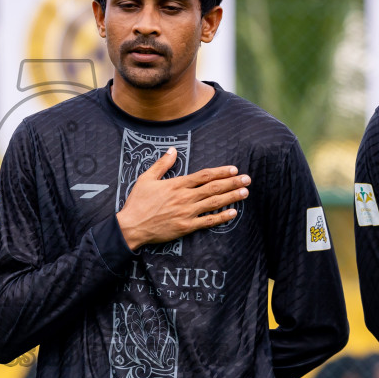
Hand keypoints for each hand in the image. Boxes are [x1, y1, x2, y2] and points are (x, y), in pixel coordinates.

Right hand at [115, 148, 248, 249]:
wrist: (131, 227)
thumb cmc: (138, 202)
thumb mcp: (146, 179)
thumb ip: (162, 164)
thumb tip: (173, 150)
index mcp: (176, 185)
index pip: (204, 176)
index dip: (220, 172)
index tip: (233, 170)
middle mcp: (184, 197)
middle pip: (213, 188)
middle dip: (232, 183)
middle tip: (247, 179)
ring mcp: (186, 213)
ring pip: (214, 203)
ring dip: (231, 197)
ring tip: (244, 193)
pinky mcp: (186, 227)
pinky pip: (207, 221)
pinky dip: (221, 217)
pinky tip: (233, 213)